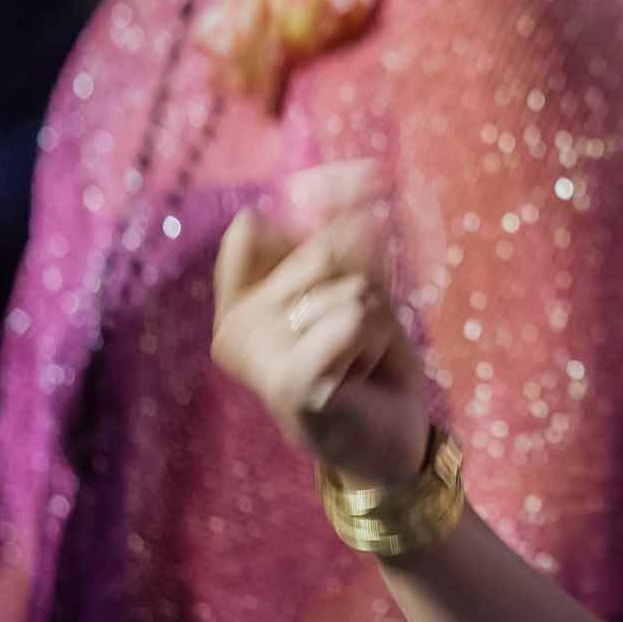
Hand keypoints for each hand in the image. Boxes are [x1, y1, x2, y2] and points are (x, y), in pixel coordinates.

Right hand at [211, 161, 429, 486]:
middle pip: (322, 248)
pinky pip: (357, 316)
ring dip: (375, 322)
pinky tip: (358, 376)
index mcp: (239, 301)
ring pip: (352, 285)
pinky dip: (377, 342)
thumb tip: (360, 179)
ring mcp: (256, 355)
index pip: (254, 225)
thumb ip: (345, 238)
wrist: (389, 444)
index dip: (318, 193)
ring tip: (357, 360)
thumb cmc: (371, 362)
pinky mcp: (288, 380)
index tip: (371, 178)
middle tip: (356, 335)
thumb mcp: (358, 289)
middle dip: (365, 286)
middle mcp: (234, 326)